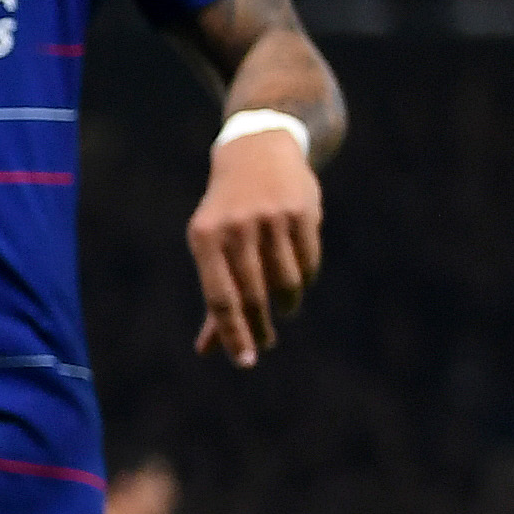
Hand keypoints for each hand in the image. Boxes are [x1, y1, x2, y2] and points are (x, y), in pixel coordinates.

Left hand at [187, 128, 322, 365]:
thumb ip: (214, 298)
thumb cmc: (227, 212)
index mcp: (205, 238)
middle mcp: (236, 227)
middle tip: (265, 343)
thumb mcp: (210, 246)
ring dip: (286, 304)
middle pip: (253, 295)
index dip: (233, 334)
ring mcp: (271, 218)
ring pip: (286, 282)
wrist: (258, 152)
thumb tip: (208, 350)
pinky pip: (308, 262)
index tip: (245, 362)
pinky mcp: (302, 211)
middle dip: (260, 327)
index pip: (220, 298)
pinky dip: (305, 278)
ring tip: (283, 308)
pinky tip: (298, 279)